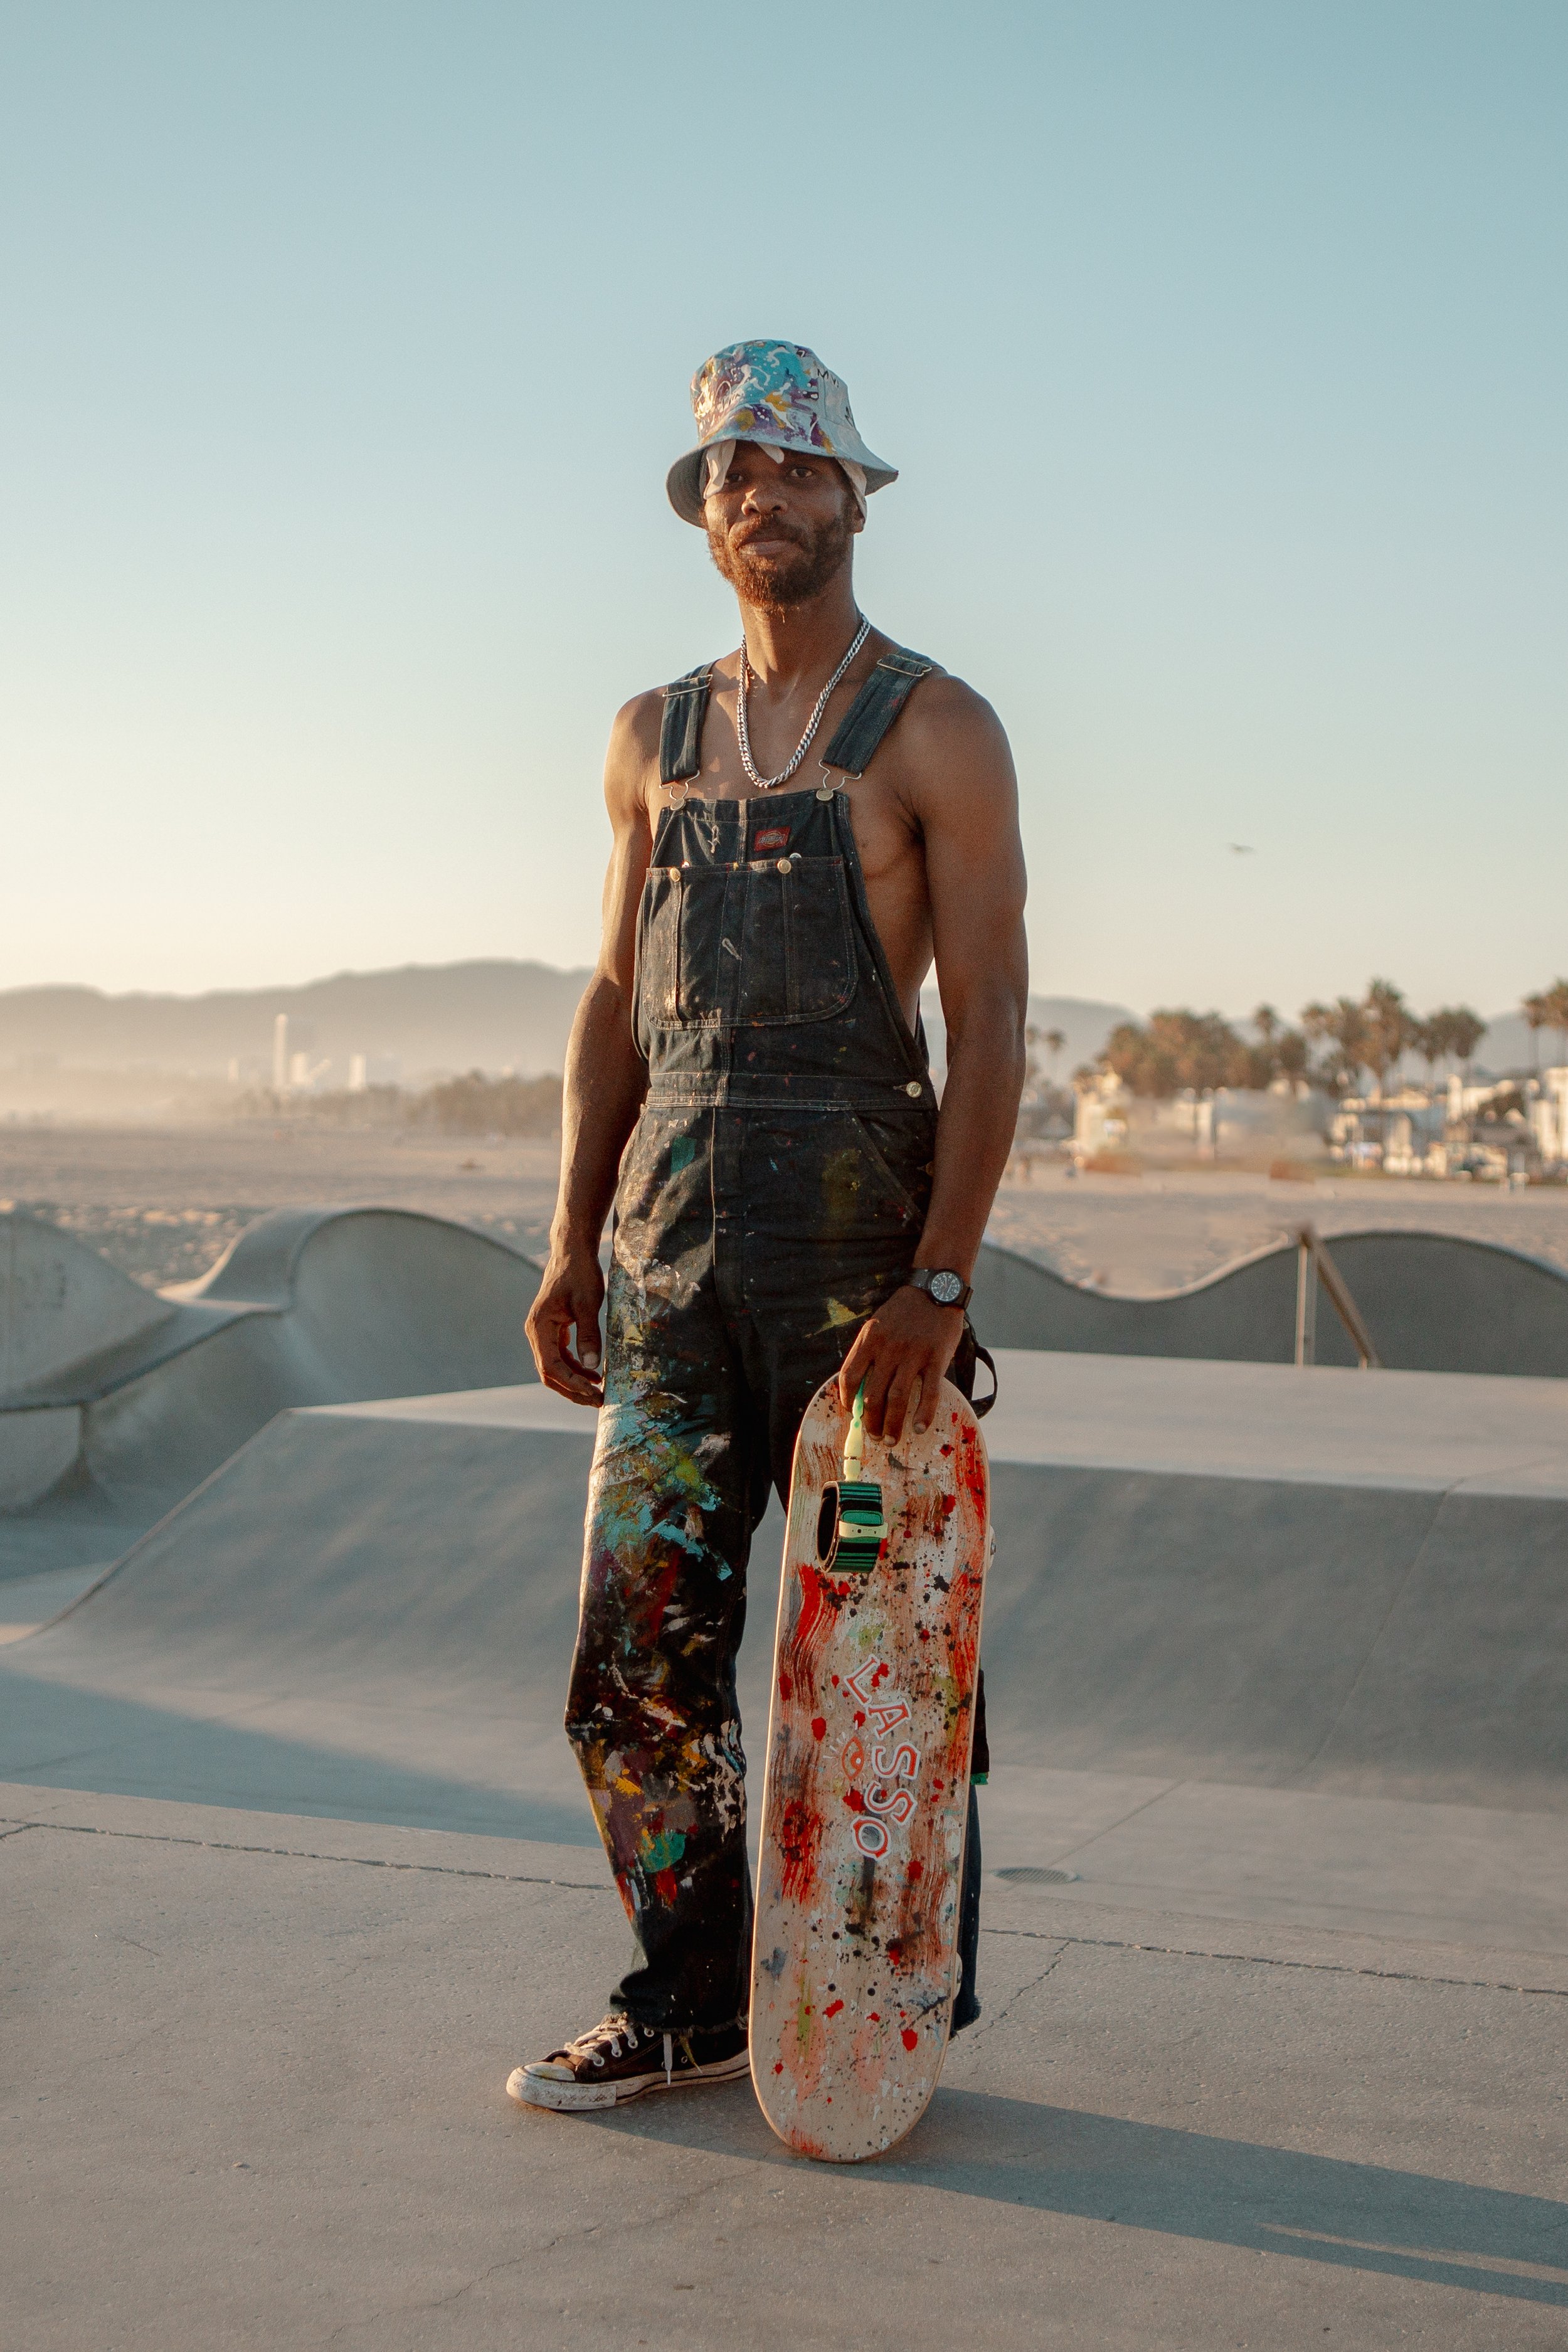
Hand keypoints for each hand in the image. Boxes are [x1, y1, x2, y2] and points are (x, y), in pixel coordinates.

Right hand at [525, 1248, 605, 1404]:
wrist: (572, 1252)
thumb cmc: (580, 1274)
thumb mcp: (588, 1303)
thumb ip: (589, 1334)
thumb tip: (592, 1366)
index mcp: (539, 1327)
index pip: (551, 1366)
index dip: (572, 1383)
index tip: (594, 1393)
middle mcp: (536, 1332)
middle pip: (549, 1373)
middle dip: (572, 1390)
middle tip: (598, 1401)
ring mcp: (542, 1332)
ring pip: (554, 1367)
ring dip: (574, 1382)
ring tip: (598, 1392)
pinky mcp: (552, 1330)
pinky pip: (560, 1356)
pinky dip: (575, 1368)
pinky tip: (593, 1374)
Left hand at [836, 1284, 963, 1441]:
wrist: (936, 1289)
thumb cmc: (905, 1310)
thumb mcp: (878, 1324)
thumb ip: (869, 1351)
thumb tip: (860, 1385)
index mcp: (870, 1339)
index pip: (849, 1376)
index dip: (846, 1399)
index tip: (850, 1413)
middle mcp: (888, 1348)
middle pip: (872, 1394)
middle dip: (870, 1421)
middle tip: (873, 1436)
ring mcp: (913, 1354)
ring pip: (897, 1398)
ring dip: (892, 1425)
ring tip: (891, 1440)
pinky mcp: (936, 1358)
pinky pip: (929, 1392)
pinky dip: (923, 1414)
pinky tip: (919, 1428)